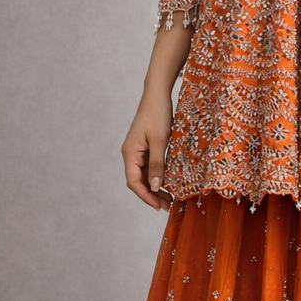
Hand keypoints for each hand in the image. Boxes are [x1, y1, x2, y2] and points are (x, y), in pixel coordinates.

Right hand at [121, 93, 173, 209]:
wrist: (158, 94)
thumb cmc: (157, 114)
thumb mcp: (159, 140)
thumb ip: (157, 164)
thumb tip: (156, 186)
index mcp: (130, 153)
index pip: (134, 182)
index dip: (145, 196)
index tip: (158, 206)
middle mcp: (132, 154)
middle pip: (139, 181)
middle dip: (152, 195)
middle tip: (168, 205)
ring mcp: (139, 151)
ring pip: (145, 175)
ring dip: (156, 187)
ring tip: (170, 199)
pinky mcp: (147, 147)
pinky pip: (151, 167)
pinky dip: (159, 176)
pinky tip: (169, 183)